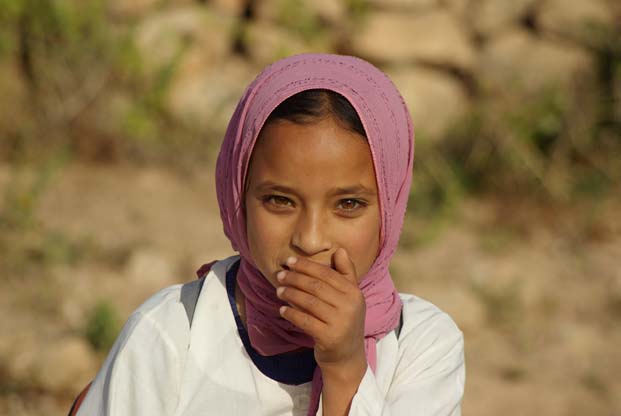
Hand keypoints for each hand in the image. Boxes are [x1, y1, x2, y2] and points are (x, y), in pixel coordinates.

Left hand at [276, 248, 366, 376]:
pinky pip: (305, 321)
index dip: (306, 266)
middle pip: (316, 286)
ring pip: (309, 302)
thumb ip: (346, 273)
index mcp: (354, 292)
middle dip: (295, 278)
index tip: (289, 261)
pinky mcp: (329, 337)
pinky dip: (292, 314)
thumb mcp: (349, 297)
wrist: (347, 356)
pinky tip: (282, 309)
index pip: (327, 273)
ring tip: (278, 290)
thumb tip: (339, 250)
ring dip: (290, 294)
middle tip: (279, 275)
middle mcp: (350, 306)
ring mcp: (340, 322)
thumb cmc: (344, 321)